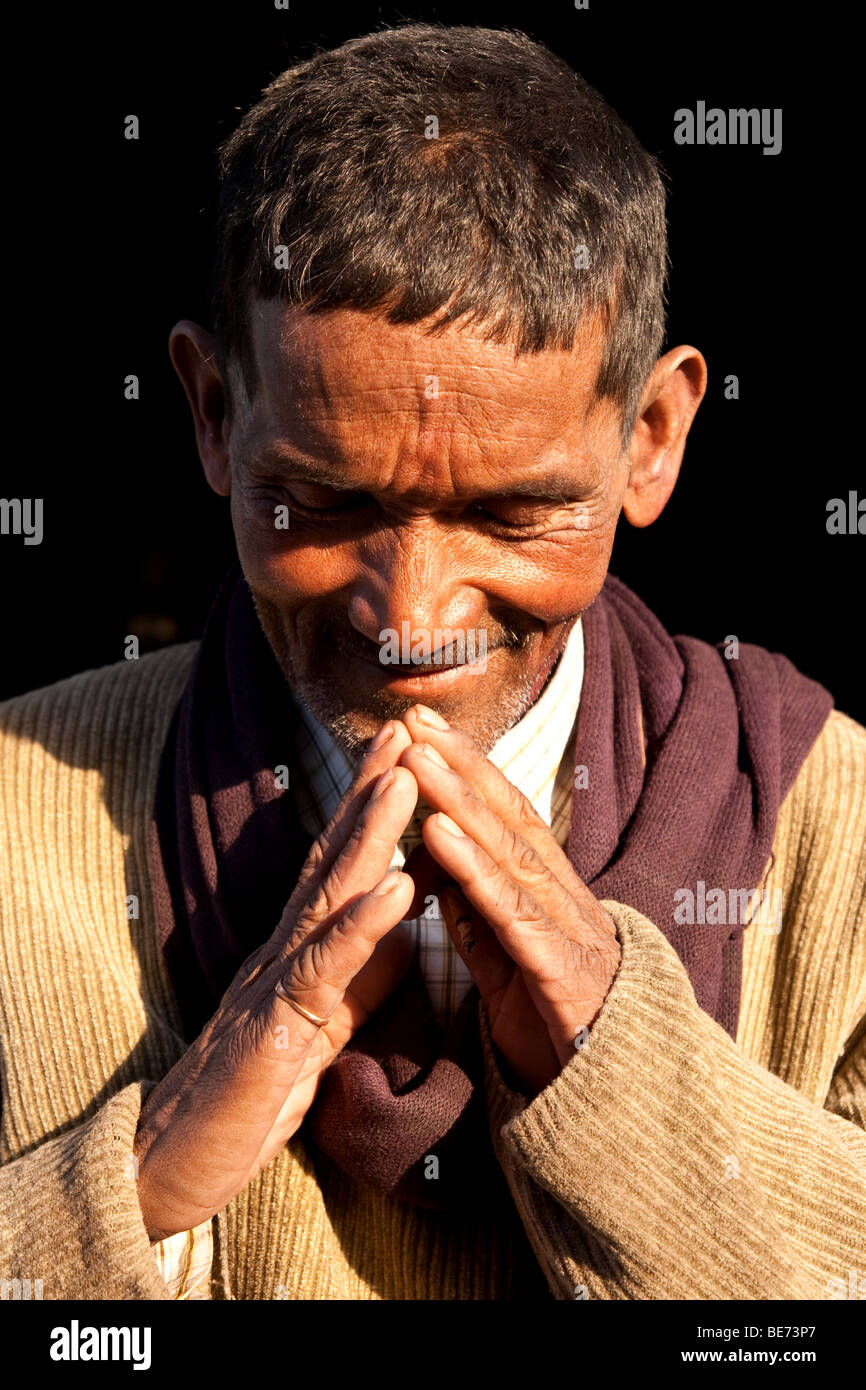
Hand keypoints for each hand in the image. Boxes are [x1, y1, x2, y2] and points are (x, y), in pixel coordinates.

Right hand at [133, 720, 418, 1240]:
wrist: (182, 1161)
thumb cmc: (257, 1088)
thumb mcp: (326, 1017)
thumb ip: (363, 965)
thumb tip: (408, 912)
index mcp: (300, 947)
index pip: (341, 863)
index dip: (374, 805)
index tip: (410, 748)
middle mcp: (284, 949)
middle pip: (333, 857)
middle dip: (371, 790)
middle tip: (404, 727)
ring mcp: (275, 984)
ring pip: (326, 897)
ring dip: (369, 836)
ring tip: (405, 780)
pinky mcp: (276, 1032)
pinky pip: (322, 973)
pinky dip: (362, 928)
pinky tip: (399, 890)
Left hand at [399, 705, 620, 1094]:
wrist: (610, 1104)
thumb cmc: (556, 1026)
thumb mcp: (504, 963)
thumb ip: (478, 916)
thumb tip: (441, 867)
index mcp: (547, 894)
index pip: (505, 818)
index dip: (467, 769)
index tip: (424, 728)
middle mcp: (563, 898)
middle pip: (509, 819)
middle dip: (461, 763)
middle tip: (417, 716)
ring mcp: (566, 930)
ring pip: (510, 853)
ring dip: (460, 801)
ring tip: (418, 758)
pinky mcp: (559, 970)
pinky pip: (511, 912)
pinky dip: (473, 869)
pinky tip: (438, 835)